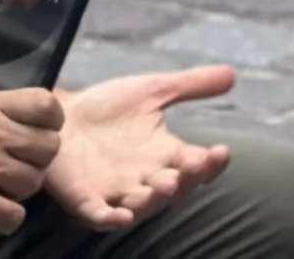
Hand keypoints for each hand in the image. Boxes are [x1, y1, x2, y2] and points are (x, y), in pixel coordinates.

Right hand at [0, 87, 61, 232]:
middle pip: (48, 146)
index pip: (46, 105)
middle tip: (22, 164)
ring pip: (34, 182)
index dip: (51, 120)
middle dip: (38, 158)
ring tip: (4, 188)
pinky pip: (14, 215)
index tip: (42, 129)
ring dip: (22, 189)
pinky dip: (7, 219)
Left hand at [49, 70, 233, 232]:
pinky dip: (110, 218)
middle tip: (195, 164)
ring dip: (154, 199)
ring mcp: (114, 191)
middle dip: (186, 180)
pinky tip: (121, 215)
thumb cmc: (108, 107)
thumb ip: (190, 85)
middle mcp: (144, 177)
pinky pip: (99, 216)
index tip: (223, 150)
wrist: (60, 116)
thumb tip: (233, 74)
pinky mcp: (84, 199)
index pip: (195, 164)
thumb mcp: (154, 89)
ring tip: (165, 185)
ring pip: (141, 205)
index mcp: (164, 153)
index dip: (210, 163)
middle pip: (173, 188)